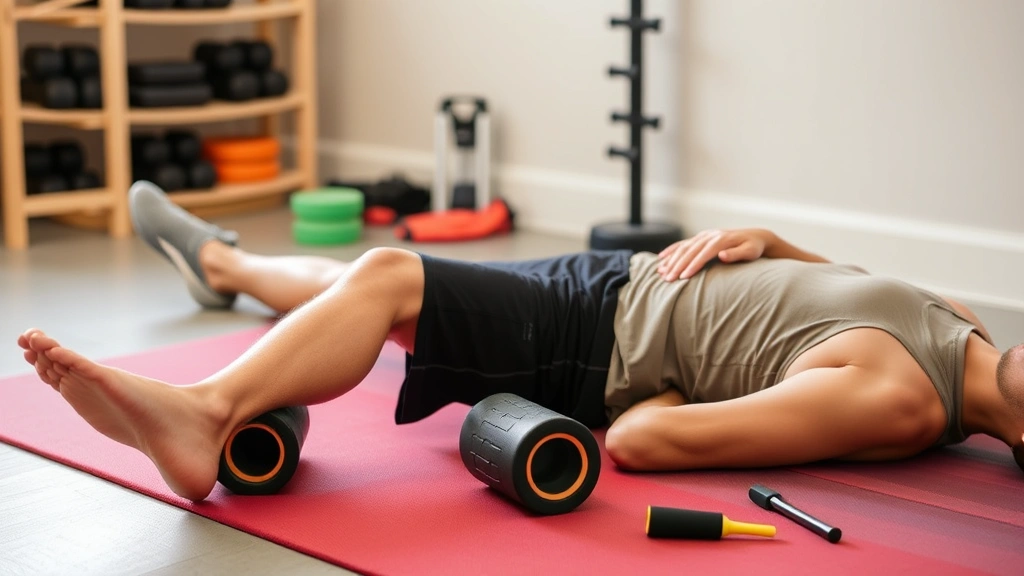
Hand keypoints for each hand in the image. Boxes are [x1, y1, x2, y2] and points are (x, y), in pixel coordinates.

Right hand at [657, 228, 772, 280]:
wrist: (754, 237)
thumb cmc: (753, 248)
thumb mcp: (750, 252)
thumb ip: (736, 254)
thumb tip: (722, 255)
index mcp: (721, 240)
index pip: (704, 254)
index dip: (693, 265)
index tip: (683, 277)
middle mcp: (710, 236)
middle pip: (690, 251)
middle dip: (677, 265)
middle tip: (667, 279)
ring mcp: (704, 236)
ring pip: (683, 247)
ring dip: (671, 260)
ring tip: (660, 272)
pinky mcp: (700, 237)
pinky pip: (682, 244)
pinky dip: (671, 251)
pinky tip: (661, 258)